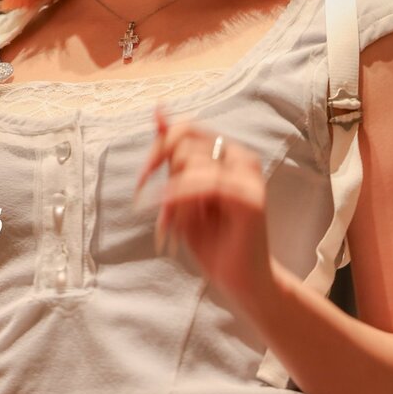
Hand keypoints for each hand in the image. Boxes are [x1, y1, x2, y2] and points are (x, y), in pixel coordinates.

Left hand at [136, 109, 274, 304]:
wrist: (240, 282)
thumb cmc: (212, 240)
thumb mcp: (182, 192)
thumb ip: (172, 153)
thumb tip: (158, 110)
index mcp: (227, 151)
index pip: (184, 129)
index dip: (158, 149)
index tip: (142, 180)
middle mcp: (240, 156)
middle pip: (182, 145)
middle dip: (163, 180)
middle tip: (163, 216)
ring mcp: (248, 175)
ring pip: (188, 164)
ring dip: (171, 201)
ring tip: (175, 228)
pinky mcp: (249, 197)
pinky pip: (202, 184)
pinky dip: (178, 202)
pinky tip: (171, 224)